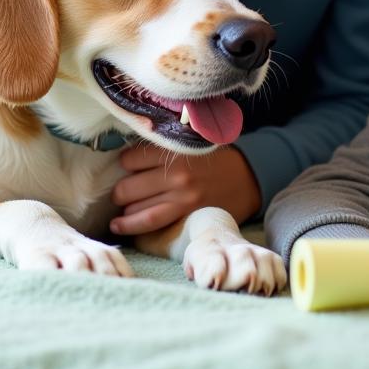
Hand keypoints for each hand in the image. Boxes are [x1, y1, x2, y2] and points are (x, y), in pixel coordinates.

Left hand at [109, 144, 261, 236]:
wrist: (248, 178)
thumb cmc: (216, 158)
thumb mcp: (192, 142)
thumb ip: (165, 146)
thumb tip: (130, 153)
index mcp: (176, 151)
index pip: (131, 159)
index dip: (125, 163)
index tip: (126, 167)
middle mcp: (176, 175)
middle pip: (129, 186)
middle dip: (120, 190)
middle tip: (122, 191)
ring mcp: (181, 198)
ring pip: (136, 207)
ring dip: (124, 210)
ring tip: (120, 211)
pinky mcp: (186, 215)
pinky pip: (150, 222)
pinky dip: (130, 225)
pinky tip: (119, 226)